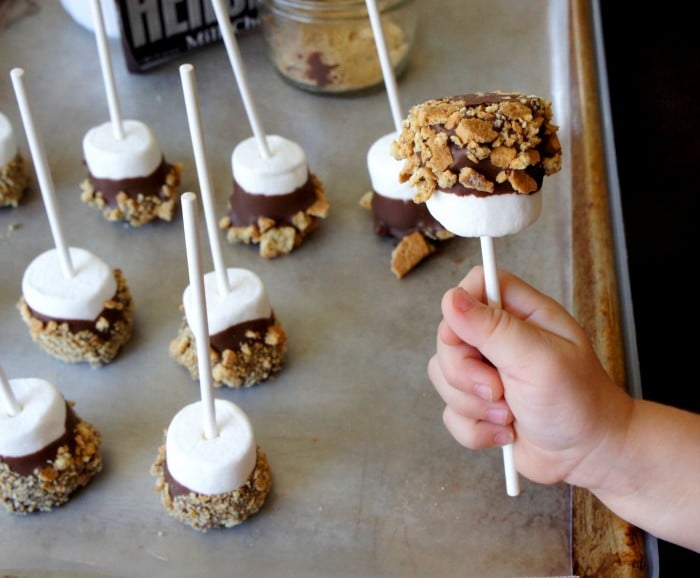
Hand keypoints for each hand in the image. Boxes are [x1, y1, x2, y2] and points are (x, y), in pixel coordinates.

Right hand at [427, 266, 630, 486]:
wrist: (589, 457)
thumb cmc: (579, 403)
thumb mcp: (539, 359)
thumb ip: (494, 328)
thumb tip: (452, 300)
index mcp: (521, 314)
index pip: (475, 284)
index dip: (461, 306)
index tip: (470, 338)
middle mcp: (498, 339)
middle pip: (448, 336)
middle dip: (466, 373)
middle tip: (500, 390)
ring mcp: (485, 372)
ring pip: (443, 376)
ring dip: (474, 405)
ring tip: (509, 415)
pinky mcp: (477, 405)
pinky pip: (450, 413)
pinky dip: (476, 430)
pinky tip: (505, 433)